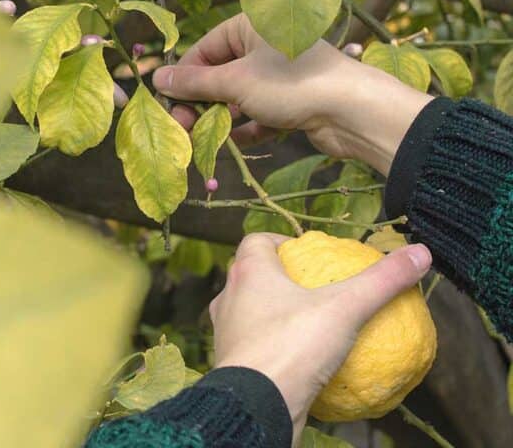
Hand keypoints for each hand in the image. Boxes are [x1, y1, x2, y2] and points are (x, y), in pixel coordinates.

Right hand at [152, 14, 432, 174]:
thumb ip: (194, 83)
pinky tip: (234, 143)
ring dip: (221, 119)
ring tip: (203, 141)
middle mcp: (265, 47)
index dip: (184, 78)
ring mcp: (280, 76)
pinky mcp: (293, 102)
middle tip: (183, 129)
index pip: (204, 49)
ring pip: (239, 97)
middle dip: (201, 103)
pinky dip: (247, 127)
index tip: (168, 105)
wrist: (352, 111)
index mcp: (251, 27)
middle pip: (220, 75)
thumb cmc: (290, 85)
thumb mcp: (234, 83)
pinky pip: (260, 113)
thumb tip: (157, 79)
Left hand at [209, 233, 431, 443]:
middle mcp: (229, 298)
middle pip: (253, 275)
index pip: (256, 241)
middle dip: (281, 277)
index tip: (306, 252)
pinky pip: (258, 349)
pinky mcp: (233, 364)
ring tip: (310, 323)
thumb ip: (382, 280)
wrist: (255, 404)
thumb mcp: (346, 307)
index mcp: (248, 272)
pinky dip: (278, 349)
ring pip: (251, 313)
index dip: (280, 241)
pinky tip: (304, 361)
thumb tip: (420, 253)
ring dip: (276, 314)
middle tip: (314, 286)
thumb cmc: (292, 346)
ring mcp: (226, 333)